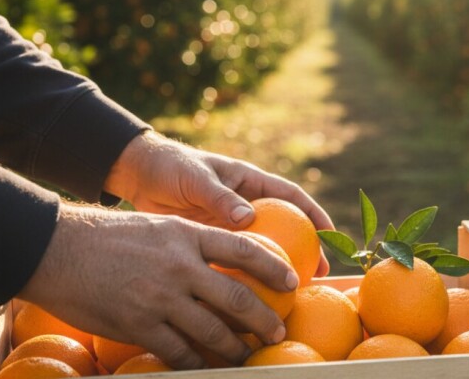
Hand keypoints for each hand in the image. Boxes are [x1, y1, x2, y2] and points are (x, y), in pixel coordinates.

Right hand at [19, 204, 299, 369]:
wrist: (58, 249)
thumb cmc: (107, 236)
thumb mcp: (158, 227)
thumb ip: (190, 243)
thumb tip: (220, 262)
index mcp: (187, 236)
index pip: (243, 249)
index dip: (273, 267)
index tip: (292, 281)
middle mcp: (180, 266)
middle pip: (236, 297)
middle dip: (263, 318)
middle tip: (277, 330)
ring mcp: (160, 297)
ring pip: (212, 331)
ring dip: (235, 348)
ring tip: (246, 355)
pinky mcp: (138, 324)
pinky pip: (178, 351)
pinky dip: (196, 363)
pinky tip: (206, 367)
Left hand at [103, 131, 333, 276]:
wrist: (139, 176)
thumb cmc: (171, 167)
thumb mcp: (196, 178)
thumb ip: (220, 196)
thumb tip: (248, 218)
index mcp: (249, 182)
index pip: (291, 197)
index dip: (313, 213)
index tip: (330, 234)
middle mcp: (246, 205)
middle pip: (285, 227)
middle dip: (306, 249)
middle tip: (320, 274)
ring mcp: (231, 225)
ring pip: (262, 248)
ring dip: (278, 269)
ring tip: (292, 294)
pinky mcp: (212, 243)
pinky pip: (234, 262)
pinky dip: (244, 278)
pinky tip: (250, 300)